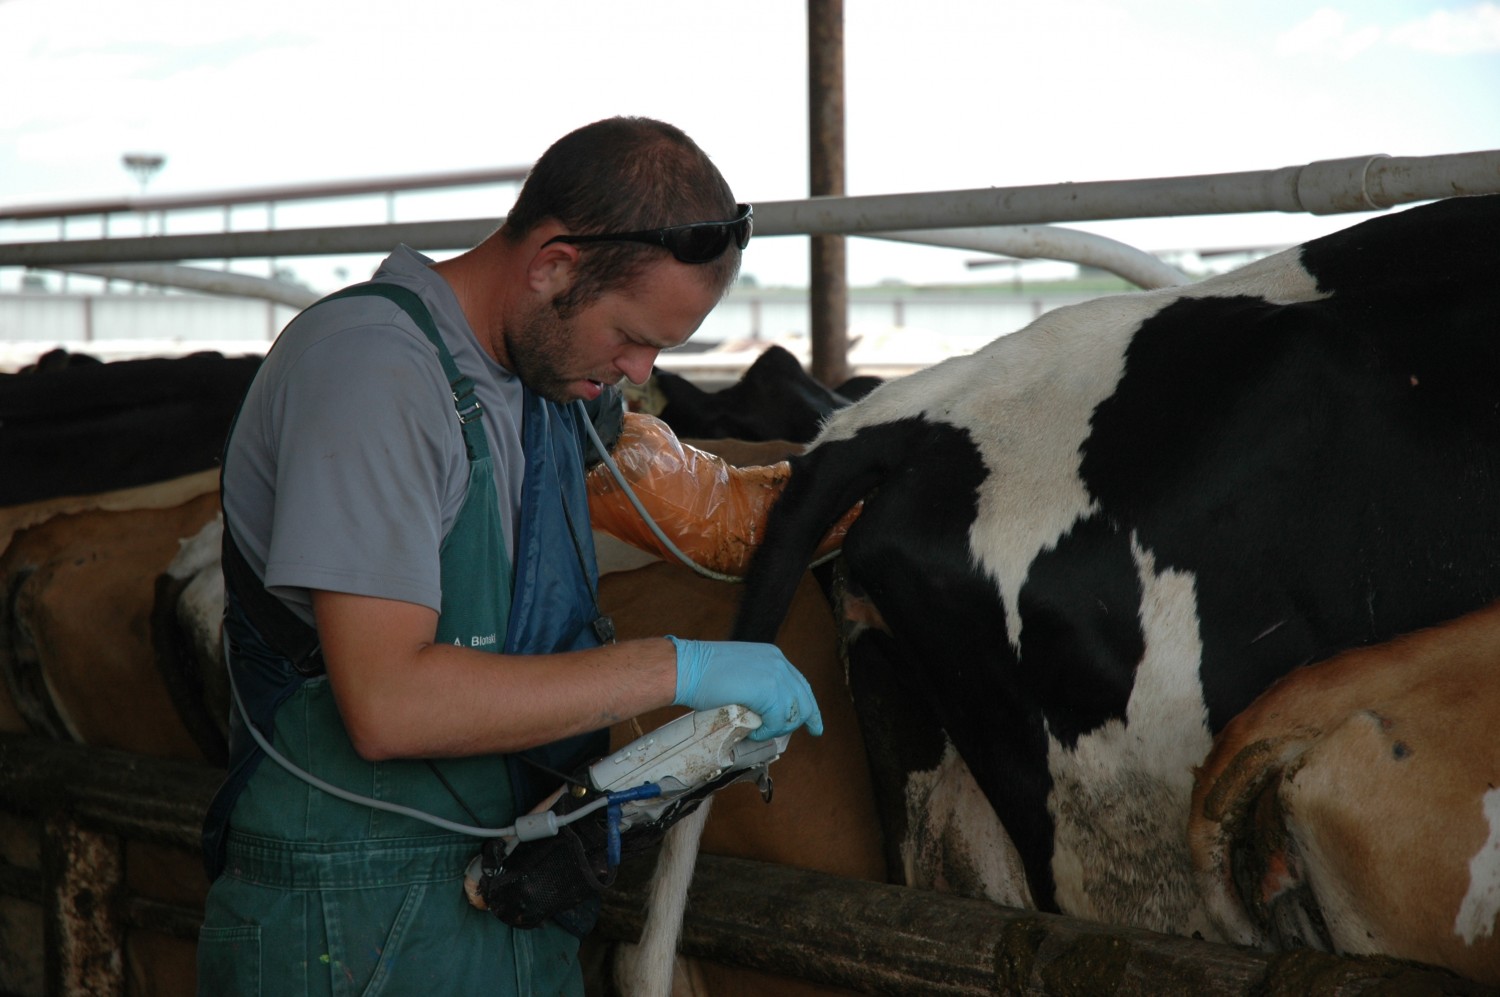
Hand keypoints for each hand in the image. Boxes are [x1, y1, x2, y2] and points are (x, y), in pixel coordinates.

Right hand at [667, 636, 823, 740]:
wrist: (686, 668)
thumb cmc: (703, 673)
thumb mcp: (740, 672)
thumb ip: (758, 685)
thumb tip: (766, 710)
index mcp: (773, 656)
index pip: (801, 685)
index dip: (809, 708)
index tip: (815, 726)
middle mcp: (779, 663)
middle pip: (804, 701)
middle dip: (795, 723)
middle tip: (780, 735)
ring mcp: (775, 675)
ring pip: (793, 713)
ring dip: (776, 728)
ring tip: (757, 731)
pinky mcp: (768, 690)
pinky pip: (777, 720)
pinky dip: (766, 732)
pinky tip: (752, 732)